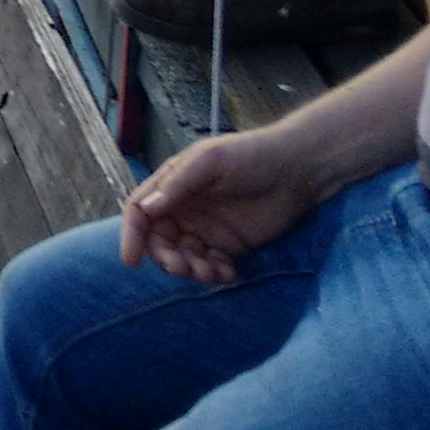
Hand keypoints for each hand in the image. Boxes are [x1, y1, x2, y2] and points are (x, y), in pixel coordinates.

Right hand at [119, 127, 324, 283]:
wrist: (298, 169)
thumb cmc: (251, 155)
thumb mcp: (210, 160)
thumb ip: (178, 183)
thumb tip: (148, 208)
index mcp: (172, 186)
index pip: (140, 212)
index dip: (132, 235)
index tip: (131, 260)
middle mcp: (184, 209)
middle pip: (160, 241)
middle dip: (166, 258)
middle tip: (183, 267)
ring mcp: (207, 229)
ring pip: (184, 257)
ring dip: (191, 269)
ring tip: (211, 271)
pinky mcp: (231, 246)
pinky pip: (212, 265)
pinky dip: (214, 273)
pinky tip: (228, 272)